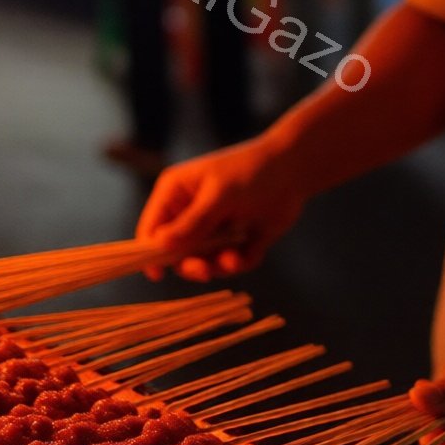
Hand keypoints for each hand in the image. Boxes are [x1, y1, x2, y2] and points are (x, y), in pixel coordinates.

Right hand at [137, 137, 304, 281]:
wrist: (294, 171)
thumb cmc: (251, 173)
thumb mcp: (219, 196)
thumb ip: (192, 223)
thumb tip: (160, 244)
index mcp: (175, 193)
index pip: (151, 228)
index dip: (150, 252)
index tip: (157, 273)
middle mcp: (190, 213)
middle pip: (175, 252)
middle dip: (190, 264)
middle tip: (204, 271)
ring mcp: (213, 229)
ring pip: (203, 262)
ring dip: (217, 265)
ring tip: (232, 260)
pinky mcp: (235, 241)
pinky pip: (229, 264)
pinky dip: (239, 262)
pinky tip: (253, 249)